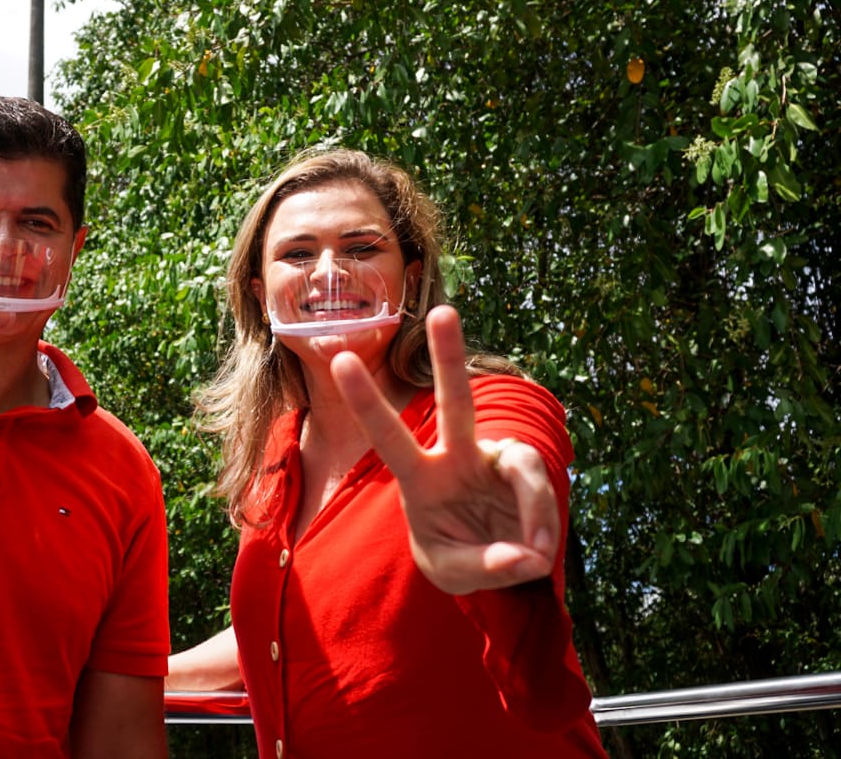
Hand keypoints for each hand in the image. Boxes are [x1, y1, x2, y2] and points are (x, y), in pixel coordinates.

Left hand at [329, 305, 559, 594]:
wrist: (497, 567)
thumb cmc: (458, 558)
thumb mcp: (452, 574)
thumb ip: (483, 567)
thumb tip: (523, 554)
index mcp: (420, 478)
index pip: (387, 435)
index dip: (367, 401)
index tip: (342, 360)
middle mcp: (456, 457)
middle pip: (455, 401)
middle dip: (450, 356)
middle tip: (443, 311)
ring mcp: (495, 459)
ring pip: (523, 466)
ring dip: (535, 514)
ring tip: (531, 555)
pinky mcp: (527, 470)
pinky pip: (542, 489)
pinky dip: (545, 524)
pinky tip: (537, 552)